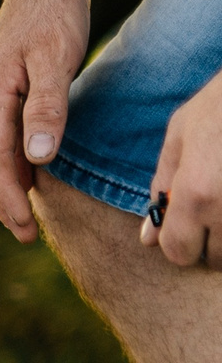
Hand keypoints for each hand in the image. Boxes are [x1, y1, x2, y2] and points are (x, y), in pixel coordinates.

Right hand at [0, 0, 93, 241]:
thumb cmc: (55, 11)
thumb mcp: (56, 59)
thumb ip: (47, 109)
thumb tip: (37, 159)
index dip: (6, 197)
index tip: (24, 227)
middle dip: (4, 201)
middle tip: (25, 235)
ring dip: (7, 183)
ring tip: (26, 213)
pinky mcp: (7, 87)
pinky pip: (5, 134)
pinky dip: (15, 160)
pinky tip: (32, 171)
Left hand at [141, 70, 221, 266]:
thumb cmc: (221, 103)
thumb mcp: (180, 136)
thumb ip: (162, 188)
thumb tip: (148, 238)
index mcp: (197, 195)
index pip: (179, 253)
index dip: (180, 243)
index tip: (186, 227)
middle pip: (217, 259)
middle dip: (212, 243)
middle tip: (214, 209)